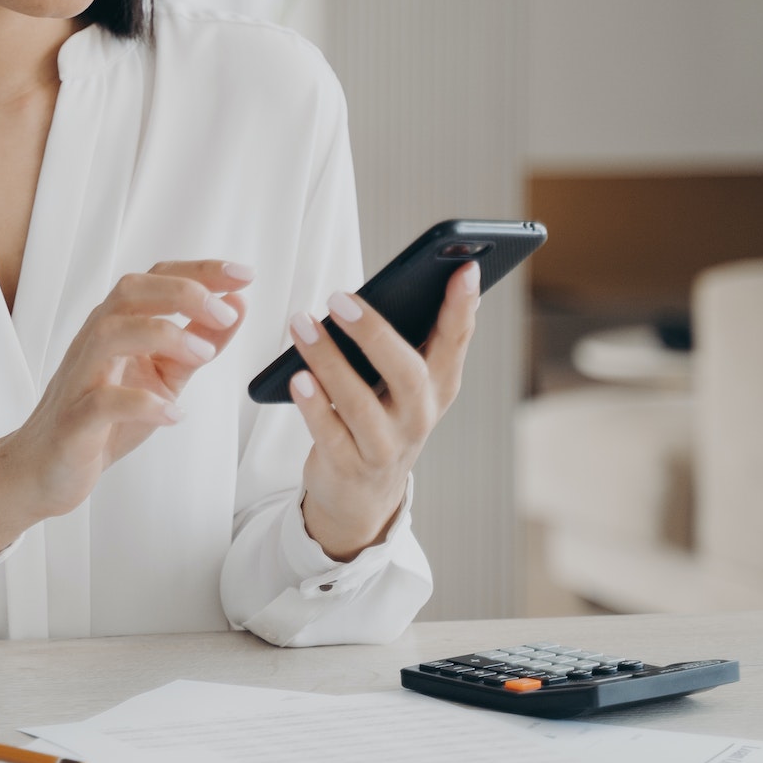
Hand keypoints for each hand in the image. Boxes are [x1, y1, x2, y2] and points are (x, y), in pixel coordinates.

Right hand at [0, 261, 252, 557]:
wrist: (44, 468)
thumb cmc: (103, 420)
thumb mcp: (162, 377)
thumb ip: (197, 343)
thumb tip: (237, 306)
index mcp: (118, 325)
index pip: (156, 279)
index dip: (200, 271)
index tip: (244, 274)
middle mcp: (95, 342)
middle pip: (130, 292)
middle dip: (182, 292)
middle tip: (226, 313)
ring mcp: (81, 378)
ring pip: (111, 334)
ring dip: (163, 336)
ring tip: (203, 356)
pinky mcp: (74, 420)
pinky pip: (103, 402)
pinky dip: (142, 404)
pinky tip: (173, 413)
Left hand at [287, 259, 480, 559]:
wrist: (363, 494)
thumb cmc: (382, 417)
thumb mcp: (404, 384)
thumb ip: (410, 339)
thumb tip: (410, 282)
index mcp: (439, 386)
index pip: (455, 341)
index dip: (462, 307)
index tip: (465, 268)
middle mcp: (418, 416)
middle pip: (405, 372)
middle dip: (373, 332)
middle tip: (338, 297)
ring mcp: (385, 445)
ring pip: (359, 403)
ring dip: (328, 360)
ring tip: (301, 325)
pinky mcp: (349, 466)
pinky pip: (330, 434)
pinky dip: (313, 406)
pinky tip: (297, 377)